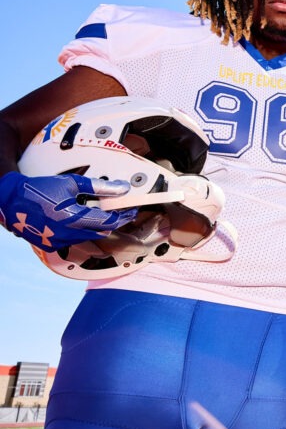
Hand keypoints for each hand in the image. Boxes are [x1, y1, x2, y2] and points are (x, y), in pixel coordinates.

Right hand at [0, 172, 137, 251]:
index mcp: (73, 218)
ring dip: (96, 226)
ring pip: (89, 236)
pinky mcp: (51, 246)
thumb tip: (124, 188)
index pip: (110, 222)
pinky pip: (74, 240)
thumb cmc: (40, 189)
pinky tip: (76, 220)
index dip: (124, 216)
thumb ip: (100, 187)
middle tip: (119, 211)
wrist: (10, 201)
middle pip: (102, 231)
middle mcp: (67, 234)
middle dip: (113, 221)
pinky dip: (80, 231)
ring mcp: (58, 242)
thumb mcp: (71, 183)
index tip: (131, 210)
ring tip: (95, 212)